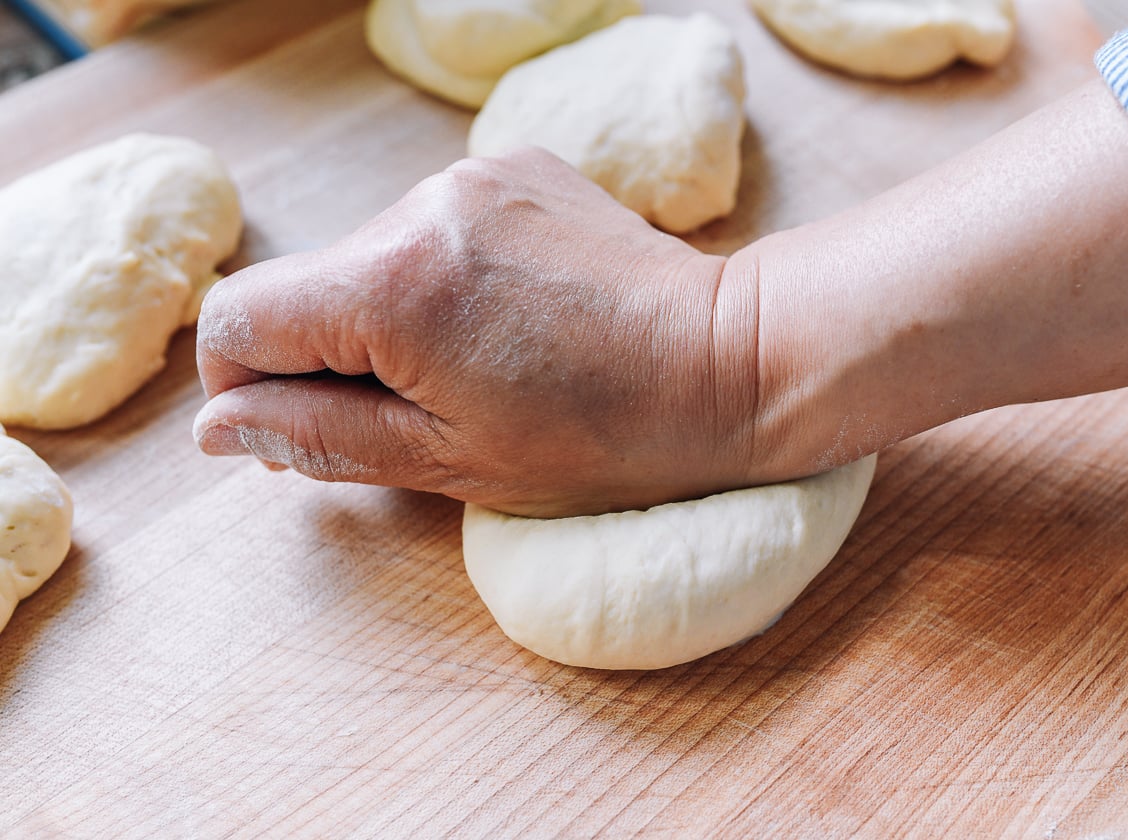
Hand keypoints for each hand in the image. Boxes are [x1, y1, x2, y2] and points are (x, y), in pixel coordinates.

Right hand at [194, 149, 760, 516]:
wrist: (734, 362)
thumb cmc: (608, 434)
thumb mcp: (449, 461)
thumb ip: (319, 436)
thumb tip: (217, 426)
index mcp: (392, 285)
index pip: (237, 321)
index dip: (244, 389)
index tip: (296, 432)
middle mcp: (421, 206)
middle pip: (305, 288)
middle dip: (329, 359)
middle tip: (416, 418)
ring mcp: (472, 175)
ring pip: (368, 259)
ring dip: (390, 320)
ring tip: (481, 369)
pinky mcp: (515, 167)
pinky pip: (433, 229)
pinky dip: (445, 280)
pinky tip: (512, 322)